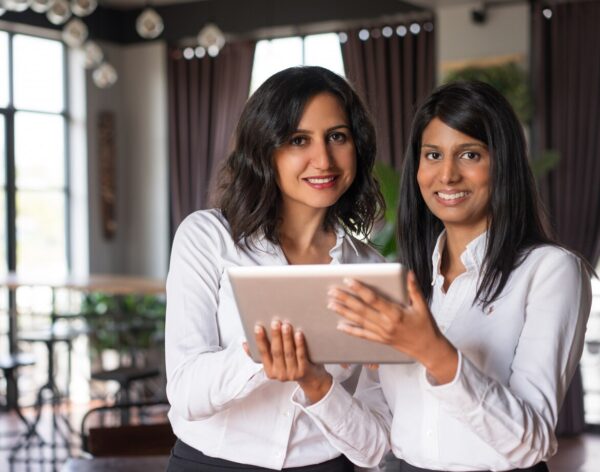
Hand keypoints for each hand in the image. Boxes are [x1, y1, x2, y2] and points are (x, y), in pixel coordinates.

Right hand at [254, 320, 331, 402]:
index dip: (259, 340)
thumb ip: (261, 354)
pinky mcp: (304, 371)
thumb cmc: (290, 365)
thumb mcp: (274, 363)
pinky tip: (299, 334)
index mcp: (269, 371)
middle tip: (275, 322)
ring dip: (286, 338)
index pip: (262, 353)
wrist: (311, 379)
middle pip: (276, 352)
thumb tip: (244, 343)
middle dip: (275, 336)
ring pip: (288, 353)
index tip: (258, 327)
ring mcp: (292, 374)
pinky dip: (299, 344)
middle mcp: (279, 374)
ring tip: (286, 325)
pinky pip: (301, 355)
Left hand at [327, 271, 457, 383]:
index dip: (360, 289)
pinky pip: (363, 335)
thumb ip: (414, 289)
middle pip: (362, 310)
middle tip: (332, 291)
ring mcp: (382, 333)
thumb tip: (408, 273)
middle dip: (345, 299)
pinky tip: (340, 326)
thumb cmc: (426, 326)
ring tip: (331, 304)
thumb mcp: (423, 306)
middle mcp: (386, 324)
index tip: (348, 280)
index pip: (374, 299)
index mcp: (396, 313)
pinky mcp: (381, 340)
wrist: (428, 349)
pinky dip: (351, 331)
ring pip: (359, 321)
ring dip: (344, 312)